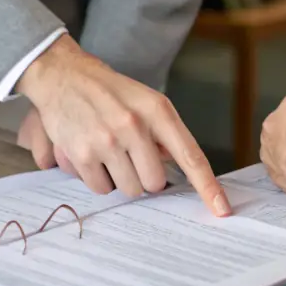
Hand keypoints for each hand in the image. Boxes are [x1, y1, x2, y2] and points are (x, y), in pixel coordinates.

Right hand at [16, 34, 230, 216]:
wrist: (64, 76)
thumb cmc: (110, 91)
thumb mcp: (145, 100)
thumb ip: (165, 133)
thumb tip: (179, 167)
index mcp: (157, 110)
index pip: (190, 155)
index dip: (207, 186)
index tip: (222, 209)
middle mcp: (134, 125)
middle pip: (156, 182)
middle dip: (146, 176)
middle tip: (132, 156)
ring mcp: (107, 141)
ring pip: (130, 188)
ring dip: (122, 178)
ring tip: (110, 152)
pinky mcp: (82, 154)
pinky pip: (102, 188)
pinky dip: (100, 179)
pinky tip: (93, 155)